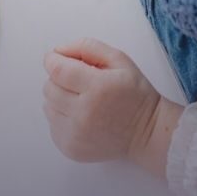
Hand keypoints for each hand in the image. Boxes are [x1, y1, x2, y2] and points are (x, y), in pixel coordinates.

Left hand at [42, 39, 181, 176]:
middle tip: (79, 83)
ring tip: (82, 101)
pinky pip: (52, 125)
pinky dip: (62, 118)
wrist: (148, 133)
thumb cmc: (134, 93)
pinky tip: (82, 118)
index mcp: (98, 87)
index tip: (58, 59)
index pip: (57, 69)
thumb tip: (57, 51)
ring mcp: (76, 134)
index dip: (53, 60)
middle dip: (60, 80)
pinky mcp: (70, 148)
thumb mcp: (119, 59)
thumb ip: (87, 47)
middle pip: (49, 87)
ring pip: (48, 106)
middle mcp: (84, 113)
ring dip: (60, 100)